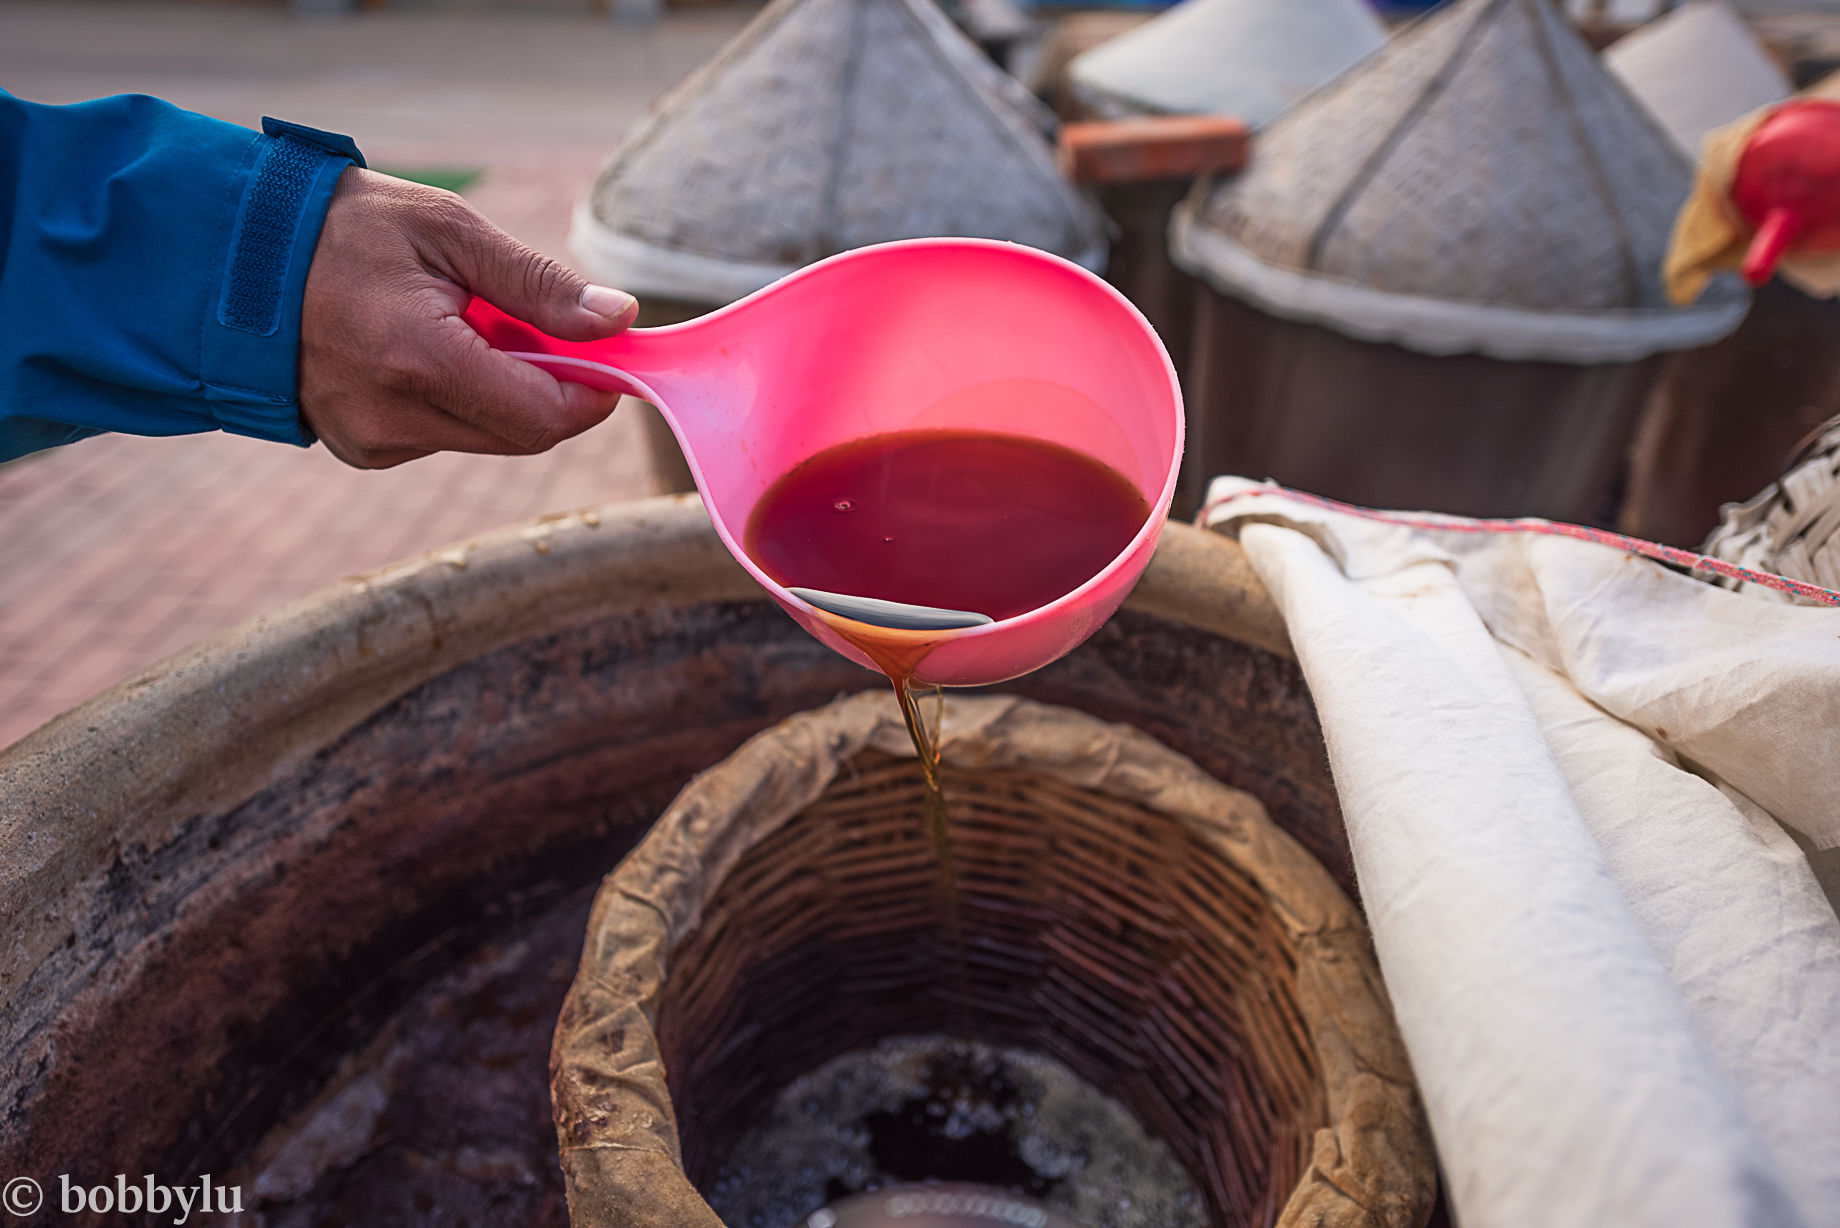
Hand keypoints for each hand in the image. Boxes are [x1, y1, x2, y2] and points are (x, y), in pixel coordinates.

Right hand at [298, 167, 637, 468]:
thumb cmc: (344, 227)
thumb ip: (538, 284)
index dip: (592, 391)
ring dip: (498, 389)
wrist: (233, 255)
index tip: (605, 353)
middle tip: (525, 322)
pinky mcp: (361, 449)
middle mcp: (393, 419)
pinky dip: (454, 397)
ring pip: (486, 436)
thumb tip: (616, 320)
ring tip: (453, 324)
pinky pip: (443, 435)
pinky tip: (416, 349)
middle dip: (545, 384)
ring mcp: (372, 442)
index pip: (545, 416)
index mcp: (419, 362)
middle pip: (523, 433)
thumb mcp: (449, 229)